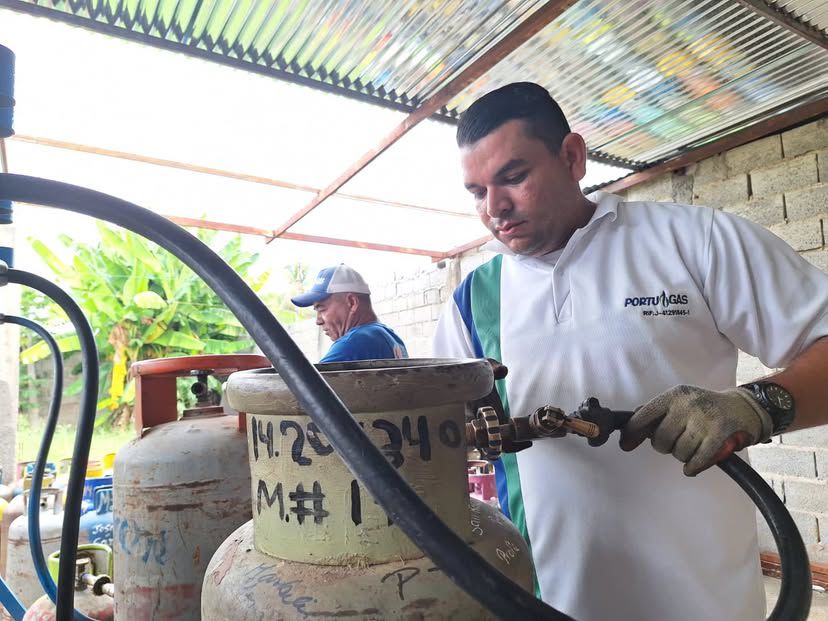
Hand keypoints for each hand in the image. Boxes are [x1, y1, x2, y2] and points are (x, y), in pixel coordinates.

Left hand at [619, 385, 772, 475]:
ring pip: (678, 452)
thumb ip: (657, 413)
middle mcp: (688, 404)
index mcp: (674, 395)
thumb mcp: (680, 402)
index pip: (644, 416)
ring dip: (682, 456)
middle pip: (661, 439)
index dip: (632, 433)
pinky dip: (692, 467)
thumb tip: (630, 430)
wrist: (743, 407)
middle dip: (664, 446)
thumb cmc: (704, 408)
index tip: (625, 445)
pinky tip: (691, 467)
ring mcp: (705, 419)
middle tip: (675, 442)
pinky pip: (697, 460)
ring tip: (691, 446)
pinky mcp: (720, 434)